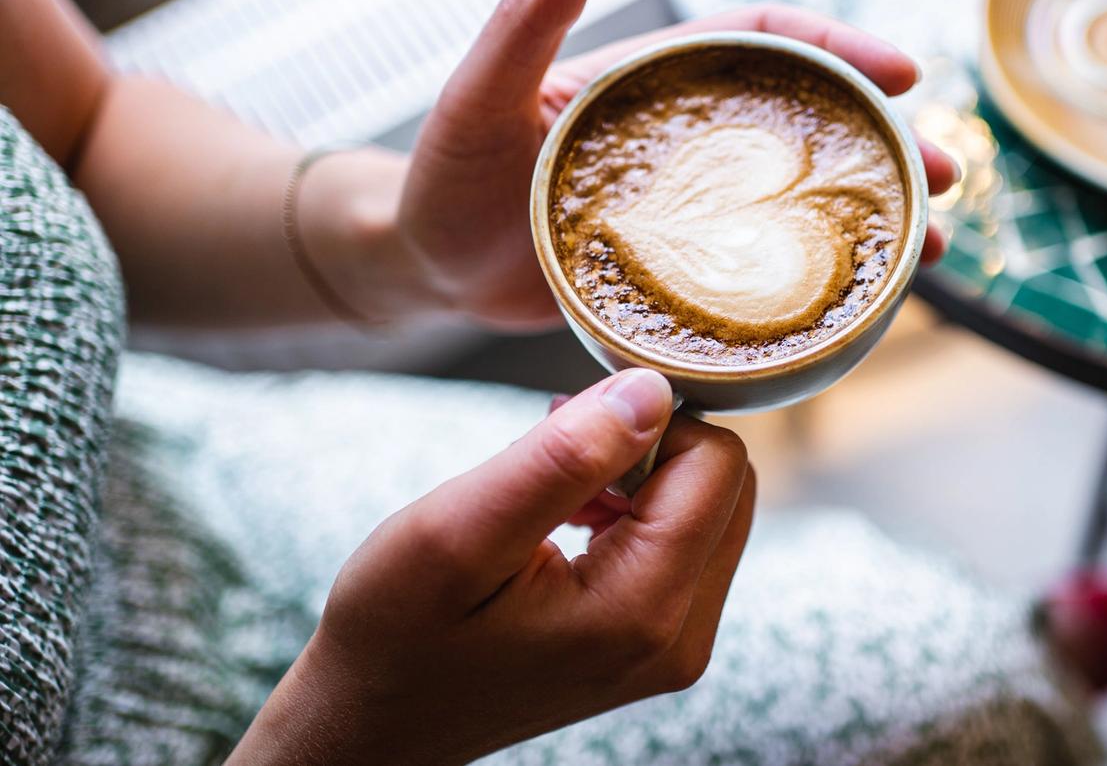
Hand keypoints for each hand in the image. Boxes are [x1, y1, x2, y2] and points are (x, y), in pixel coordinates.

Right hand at [227, 369, 755, 764]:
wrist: (375, 720)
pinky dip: (636, 511)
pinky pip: (684, 544)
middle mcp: (680, 638)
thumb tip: (653, 390)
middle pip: (727, 485)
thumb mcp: (459, 530)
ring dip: (640, 476)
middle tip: (556, 449)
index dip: (648, 419)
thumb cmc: (397, 632)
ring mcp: (675, 647)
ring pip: (710, 509)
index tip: (567, 427)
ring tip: (554, 490)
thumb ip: (563, 458)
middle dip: (650, 446)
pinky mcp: (658, 642)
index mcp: (643, 611)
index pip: (718, 464)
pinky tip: (567, 519)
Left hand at [395, 0, 955, 329]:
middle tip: (948, 178)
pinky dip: (823, 282)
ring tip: (933, 254)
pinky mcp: (689, 271)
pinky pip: (771, 268)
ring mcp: (694, 206)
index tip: (906, 71)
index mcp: (657, 79)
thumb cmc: (445, 176)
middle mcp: (689, 137)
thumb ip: (526, 18)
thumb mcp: (481, 95)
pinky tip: (863, 309)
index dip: (840, 48)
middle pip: (811, 125)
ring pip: (804, 202)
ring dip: (874, 220)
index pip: (765, 42)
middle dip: (888, 143)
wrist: (429, 269)